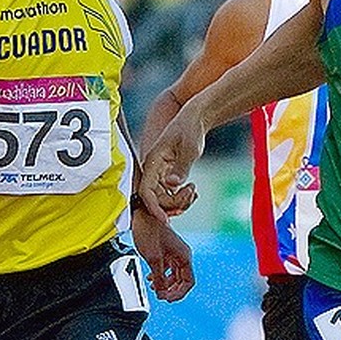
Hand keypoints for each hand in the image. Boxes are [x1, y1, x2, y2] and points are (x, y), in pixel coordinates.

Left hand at [132, 208, 194, 301]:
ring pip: (174, 275)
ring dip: (165, 284)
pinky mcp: (166, 250)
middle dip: (171, 290)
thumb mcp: (153, 259)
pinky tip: (152, 278)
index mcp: (184, 256)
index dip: (179, 293)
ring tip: (154, 288)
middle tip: (160, 297)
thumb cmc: (148, 231)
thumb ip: (159, 278)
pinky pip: (167, 268)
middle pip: (182, 280)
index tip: (167, 299)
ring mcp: (174, 252)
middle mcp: (182, 254)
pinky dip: (161, 275)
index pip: (189, 282)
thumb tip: (162, 293)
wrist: (140, 214)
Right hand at [140, 102, 205, 222]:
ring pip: (163, 199)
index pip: (146, 191)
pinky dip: (181, 198)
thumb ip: (181, 167)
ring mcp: (159, 174)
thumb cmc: (190, 129)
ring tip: (193, 190)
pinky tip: (192, 190)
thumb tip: (172, 184)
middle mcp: (153, 170)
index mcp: (153, 161)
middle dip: (174, 204)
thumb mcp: (190, 148)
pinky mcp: (167, 176)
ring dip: (179, 202)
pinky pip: (170, 194)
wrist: (194, 119)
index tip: (165, 220)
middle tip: (191, 193)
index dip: (154, 208)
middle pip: (156, 200)